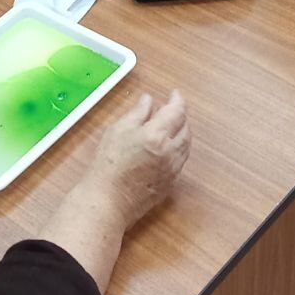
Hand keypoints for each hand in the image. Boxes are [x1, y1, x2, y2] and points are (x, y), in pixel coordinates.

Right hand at [81, 90, 189, 232]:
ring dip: (181, 133)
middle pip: (185, 128)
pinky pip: (181, 161)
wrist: (108, 201)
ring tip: (170, 127)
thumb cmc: (107, 165)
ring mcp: (173, 169)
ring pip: (186, 146)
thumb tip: (149, 101)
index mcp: (156, 135)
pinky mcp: (171, 183)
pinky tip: (167, 148)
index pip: (176, 111)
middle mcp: (170, 151)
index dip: (177, 100)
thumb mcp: (117, 131)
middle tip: (170, 109)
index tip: (175, 94)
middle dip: (180, 116)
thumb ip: (136, 114)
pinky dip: (178, 149)